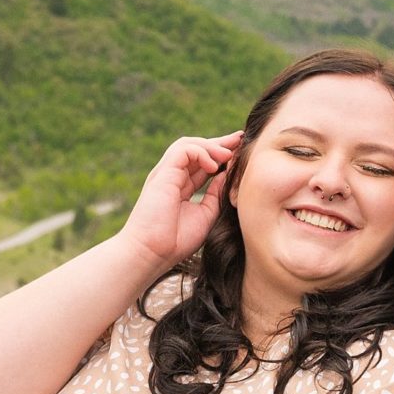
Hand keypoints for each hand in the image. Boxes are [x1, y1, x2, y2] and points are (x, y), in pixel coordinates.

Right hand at [118, 132, 245, 269]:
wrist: (151, 253)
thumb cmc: (176, 241)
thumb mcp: (205, 214)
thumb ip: (215, 194)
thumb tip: (227, 175)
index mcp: (180, 187)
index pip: (202, 163)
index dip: (221, 156)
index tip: (242, 152)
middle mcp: (172, 177)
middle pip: (196, 149)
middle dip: (220, 143)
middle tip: (242, 140)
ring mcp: (166, 174)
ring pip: (188, 144)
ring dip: (211, 146)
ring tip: (229, 155)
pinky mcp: (162, 174)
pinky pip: (183, 150)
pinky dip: (201, 153)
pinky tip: (214, 166)